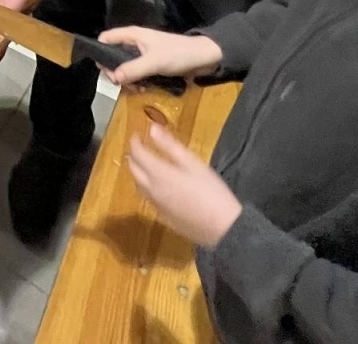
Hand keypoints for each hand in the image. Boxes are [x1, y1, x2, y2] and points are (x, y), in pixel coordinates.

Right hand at [99, 27, 222, 85]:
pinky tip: (143, 89)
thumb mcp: (154, 62)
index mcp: (132, 35)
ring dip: (127, 80)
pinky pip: (136, 74)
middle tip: (122, 84)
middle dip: (115, 72)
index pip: (106, 38)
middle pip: (112, 56)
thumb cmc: (178, 54)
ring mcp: (142, 54)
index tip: (106, 71)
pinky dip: (137, 82)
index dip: (101, 52)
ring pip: (124, 67)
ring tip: (136, 89)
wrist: (204, 58)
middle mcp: (134, 43)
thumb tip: (113, 79)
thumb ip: (133, 69)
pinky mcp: (151, 65)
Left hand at [127, 123, 242, 248]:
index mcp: (158, 174)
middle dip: (134, 156)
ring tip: (146, 164)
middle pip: (133, 170)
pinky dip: (146, 186)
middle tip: (141, 147)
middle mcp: (151, 190)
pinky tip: (157, 186)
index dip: (135, 142)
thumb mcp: (193, 164)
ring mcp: (155, 205)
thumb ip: (170, 146)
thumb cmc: (211, 191)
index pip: (137, 154)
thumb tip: (152, 128)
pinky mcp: (162, 217)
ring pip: (138, 185)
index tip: (137, 134)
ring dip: (137, 172)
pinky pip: (147, 198)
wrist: (223, 228)